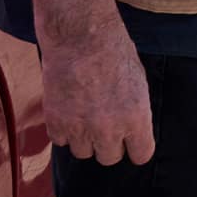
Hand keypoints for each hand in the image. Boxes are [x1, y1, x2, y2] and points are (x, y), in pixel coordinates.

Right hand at [37, 13, 153, 164]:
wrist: (80, 37)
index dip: (137, 147)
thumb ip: (135, 109)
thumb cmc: (114, 51)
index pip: (141, 154)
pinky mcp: (56, 122)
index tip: (133, 142)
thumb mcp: (138, 81)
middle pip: (109, 158)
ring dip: (85, 139)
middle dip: (109, 144)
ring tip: (85, 116)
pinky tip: (69, 112)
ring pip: (83, 153)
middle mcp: (109, 129)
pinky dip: (64, 130)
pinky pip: (61, 141)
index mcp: (136, 118)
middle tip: (106, 125)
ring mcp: (80, 128)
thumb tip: (132, 127)